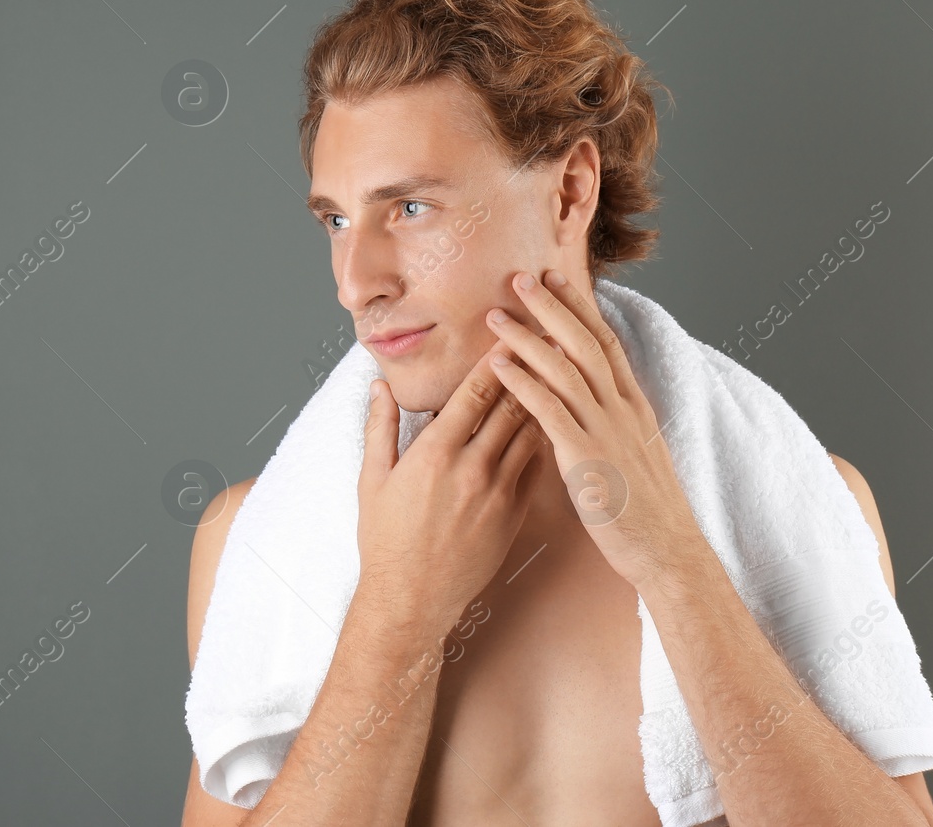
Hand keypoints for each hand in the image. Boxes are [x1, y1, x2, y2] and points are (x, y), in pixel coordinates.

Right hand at [355, 338, 548, 640]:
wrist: (412, 600)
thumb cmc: (385, 540)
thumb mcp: (371, 479)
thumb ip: (379, 427)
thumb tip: (378, 386)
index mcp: (435, 452)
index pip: (475, 392)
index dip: (497, 359)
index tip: (511, 332)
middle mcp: (472, 467)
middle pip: (512, 405)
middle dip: (531, 368)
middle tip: (549, 337)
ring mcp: (498, 492)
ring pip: (531, 433)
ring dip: (545, 399)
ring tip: (561, 370)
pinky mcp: (514, 514)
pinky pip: (536, 468)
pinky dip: (544, 441)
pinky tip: (555, 422)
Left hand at [484, 269, 684, 588]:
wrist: (669, 552)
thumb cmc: (648, 511)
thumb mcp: (636, 454)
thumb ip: (614, 424)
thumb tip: (592, 404)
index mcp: (635, 406)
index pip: (606, 342)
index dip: (579, 308)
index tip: (556, 280)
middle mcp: (623, 409)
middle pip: (584, 342)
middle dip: (551, 306)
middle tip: (520, 276)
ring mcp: (607, 430)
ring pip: (564, 368)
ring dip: (527, 337)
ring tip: (496, 314)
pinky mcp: (587, 457)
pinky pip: (550, 410)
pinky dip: (523, 382)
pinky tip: (497, 365)